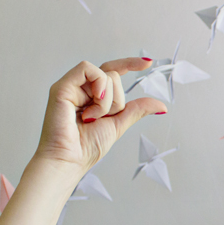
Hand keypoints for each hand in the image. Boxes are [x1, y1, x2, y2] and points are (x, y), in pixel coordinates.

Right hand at [34, 57, 167, 177]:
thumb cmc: (87, 147)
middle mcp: (81, 88)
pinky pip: (87, 69)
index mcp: (92, 95)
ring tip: (91, 117)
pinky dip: (98, 89)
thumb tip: (162, 105)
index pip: (112, 71)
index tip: (148, 63)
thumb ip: (137, 110)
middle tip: (101, 118)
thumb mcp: (119, 124)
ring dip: (108, 100)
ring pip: (104, 73)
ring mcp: (70, 86)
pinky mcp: (61, 87)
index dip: (130, 64)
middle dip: (117, 100)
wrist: (70, 161)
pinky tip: (90, 109)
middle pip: (113, 74)